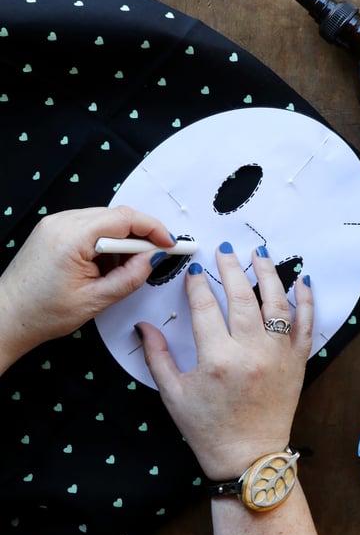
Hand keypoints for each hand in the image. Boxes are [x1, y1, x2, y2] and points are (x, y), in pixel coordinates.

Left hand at [0, 205, 174, 369]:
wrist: (6, 317)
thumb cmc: (41, 313)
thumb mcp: (95, 300)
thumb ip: (130, 277)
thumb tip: (154, 258)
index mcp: (71, 237)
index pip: (124, 218)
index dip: (153, 229)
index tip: (169, 243)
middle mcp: (62, 222)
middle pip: (116, 216)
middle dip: (140, 236)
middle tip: (155, 257)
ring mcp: (56, 223)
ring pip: (105, 220)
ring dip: (122, 240)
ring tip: (122, 270)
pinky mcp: (54, 228)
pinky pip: (90, 225)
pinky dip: (105, 242)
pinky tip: (104, 264)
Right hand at [137, 243, 313, 480]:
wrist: (249, 458)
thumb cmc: (207, 428)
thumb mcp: (173, 394)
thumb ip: (157, 356)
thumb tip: (142, 325)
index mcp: (217, 360)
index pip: (205, 307)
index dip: (198, 284)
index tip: (195, 270)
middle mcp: (250, 352)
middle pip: (240, 297)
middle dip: (230, 268)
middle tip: (224, 250)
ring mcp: (278, 355)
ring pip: (275, 303)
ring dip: (267, 273)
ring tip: (260, 252)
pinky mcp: (297, 361)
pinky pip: (306, 324)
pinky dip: (306, 300)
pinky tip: (301, 279)